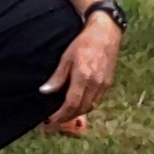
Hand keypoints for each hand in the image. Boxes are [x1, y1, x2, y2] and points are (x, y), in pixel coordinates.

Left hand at [41, 14, 121, 133]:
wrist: (106, 34)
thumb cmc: (84, 42)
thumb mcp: (66, 57)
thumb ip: (57, 77)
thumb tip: (45, 91)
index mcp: (83, 77)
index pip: (71, 103)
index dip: (60, 114)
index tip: (51, 119)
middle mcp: (95, 84)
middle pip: (81, 109)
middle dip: (67, 117)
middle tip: (55, 120)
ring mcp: (103, 85)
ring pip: (90, 107)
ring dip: (77, 113)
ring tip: (65, 114)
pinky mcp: (108, 84)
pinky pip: (97, 101)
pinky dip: (86, 106)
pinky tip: (78, 104)